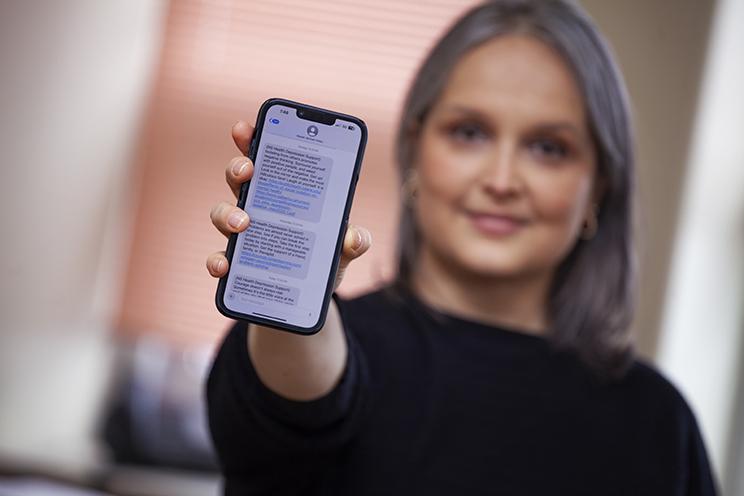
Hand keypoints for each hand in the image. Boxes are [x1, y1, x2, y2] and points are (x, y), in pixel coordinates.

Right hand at [206, 120, 371, 290]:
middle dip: (239, 167)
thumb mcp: (343, 247)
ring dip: (227, 213)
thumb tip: (355, 237)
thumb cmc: (325, 257)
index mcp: (284, 192)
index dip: (252, 139)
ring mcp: (244, 235)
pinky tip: (224, 266)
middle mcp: (258, 207)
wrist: (312, 294)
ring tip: (244, 223)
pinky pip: (220, 258)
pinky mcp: (238, 264)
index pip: (265, 158)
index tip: (246, 127)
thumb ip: (354, 240)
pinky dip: (218, 261)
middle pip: (239, 179)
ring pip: (222, 213)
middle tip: (249, 169)